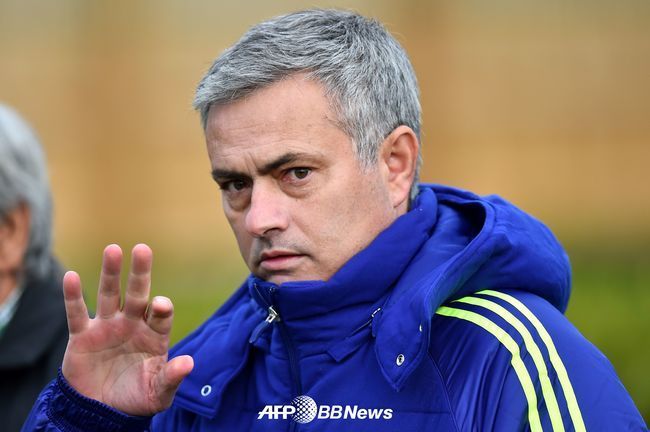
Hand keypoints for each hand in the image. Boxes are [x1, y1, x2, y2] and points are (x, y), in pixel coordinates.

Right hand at [61, 244, 193, 415]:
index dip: (162, 308)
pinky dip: (73, 296)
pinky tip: (71, 277)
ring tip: (112, 249)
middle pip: (138, 294)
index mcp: (154, 335)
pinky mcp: (82, 336)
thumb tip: (189, 362)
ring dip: (111, 273)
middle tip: (143, 249)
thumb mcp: (157, 393)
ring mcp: (107, 327)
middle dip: (140, 273)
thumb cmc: (136, 399)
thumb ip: (171, 377)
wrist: (101, 411)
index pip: (161, 316)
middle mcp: (132, 325)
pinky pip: (77, 313)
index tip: (161, 304)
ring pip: (110, 295)